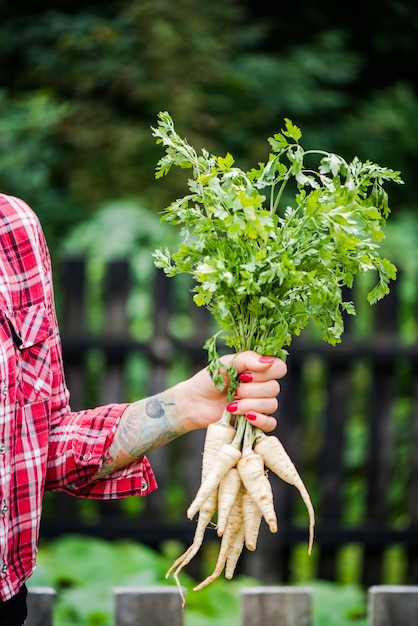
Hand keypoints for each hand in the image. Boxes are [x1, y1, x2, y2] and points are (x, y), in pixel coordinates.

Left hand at [172, 350, 286, 432]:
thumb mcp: (226, 363)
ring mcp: (260, 404)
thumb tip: (268, 362)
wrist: (194, 402)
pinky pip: (271, 424)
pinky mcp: (255, 421)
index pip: (280, 368)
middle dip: (251, 390)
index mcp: (259, 370)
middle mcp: (262, 386)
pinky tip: (247, 417)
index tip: (245, 374)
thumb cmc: (209, 380)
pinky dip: (261, 420)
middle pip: (275, 388)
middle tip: (233, 390)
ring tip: (231, 404)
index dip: (266, 373)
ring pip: (272, 405)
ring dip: (250, 404)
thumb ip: (247, 359)